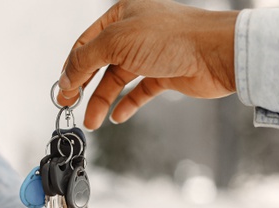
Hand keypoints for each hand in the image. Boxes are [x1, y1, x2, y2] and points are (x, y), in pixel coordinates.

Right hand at [57, 0, 238, 129]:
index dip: (72, 67)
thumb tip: (65, 76)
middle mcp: (134, 33)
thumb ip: (86, 58)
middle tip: (69, 105)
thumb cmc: (172, 36)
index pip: (86, 43)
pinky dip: (127, 104)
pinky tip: (117, 116)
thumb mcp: (116, 41)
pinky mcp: (164, 74)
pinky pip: (139, 92)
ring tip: (92, 122)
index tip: (62, 90)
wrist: (216, 53)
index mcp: (121, 15)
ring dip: (102, 101)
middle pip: (99, 63)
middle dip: (84, 86)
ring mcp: (150, 54)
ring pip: (118, 81)